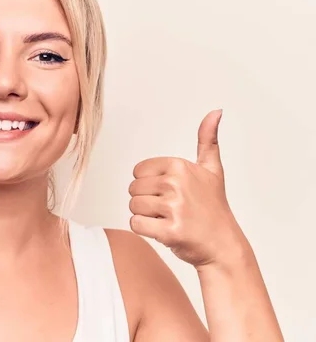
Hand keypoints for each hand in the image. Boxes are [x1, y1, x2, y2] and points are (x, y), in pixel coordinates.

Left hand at [127, 109, 248, 268]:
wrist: (224, 246)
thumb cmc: (213, 208)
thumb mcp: (212, 170)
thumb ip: (208, 140)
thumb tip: (216, 111)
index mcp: (180, 166)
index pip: (138, 172)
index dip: (149, 185)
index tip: (170, 193)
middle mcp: (177, 184)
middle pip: (133, 190)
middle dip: (146, 202)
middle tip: (170, 210)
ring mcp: (174, 208)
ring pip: (133, 207)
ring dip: (146, 217)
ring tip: (168, 219)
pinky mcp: (170, 231)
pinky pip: (136, 225)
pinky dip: (145, 231)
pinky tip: (164, 231)